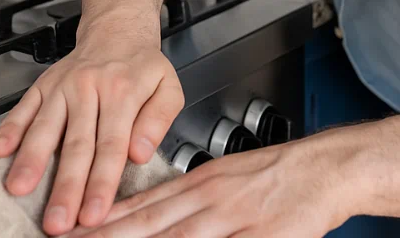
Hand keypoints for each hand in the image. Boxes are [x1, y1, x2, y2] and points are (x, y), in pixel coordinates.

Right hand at [0, 17, 183, 235]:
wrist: (116, 30)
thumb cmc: (141, 67)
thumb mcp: (168, 87)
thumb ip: (159, 120)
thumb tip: (140, 152)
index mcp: (122, 92)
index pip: (111, 146)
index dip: (101, 184)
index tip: (93, 213)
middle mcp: (88, 89)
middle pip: (75, 145)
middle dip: (64, 187)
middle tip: (57, 220)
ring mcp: (61, 87)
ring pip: (44, 128)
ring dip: (30, 162)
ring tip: (19, 190)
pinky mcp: (42, 85)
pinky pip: (22, 108)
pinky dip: (8, 130)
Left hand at [68, 136, 349, 237]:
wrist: (326, 169)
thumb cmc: (277, 176)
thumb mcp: (224, 179)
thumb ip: (186, 201)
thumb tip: (148, 217)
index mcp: (198, 184)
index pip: (139, 206)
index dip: (103, 223)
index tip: (72, 232)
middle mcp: (208, 201)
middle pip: (147, 226)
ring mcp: (233, 220)